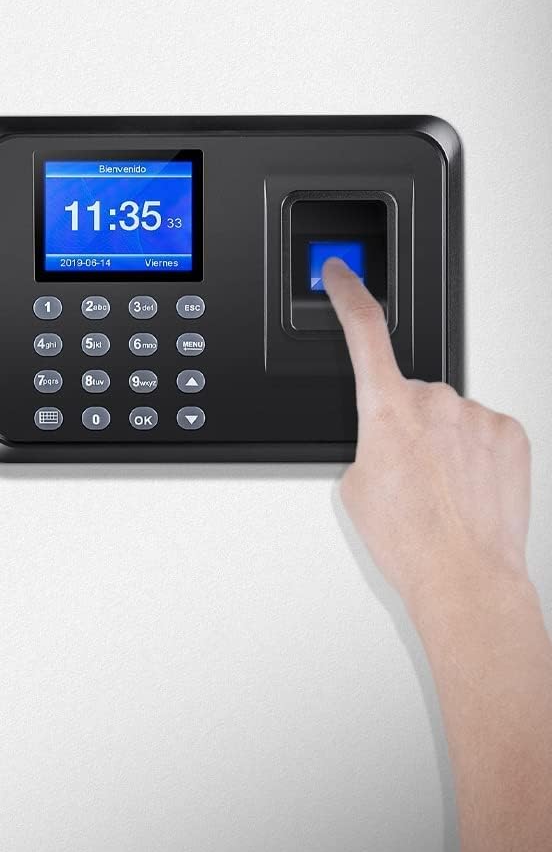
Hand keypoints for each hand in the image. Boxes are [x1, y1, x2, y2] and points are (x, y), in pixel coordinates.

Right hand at [321, 257, 532, 614]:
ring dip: (443, 442)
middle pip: (410, 393)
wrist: (465, 577)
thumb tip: (387, 441)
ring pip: (449, 415)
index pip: (364, 331)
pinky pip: (482, 429)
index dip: (349, 296)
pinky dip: (474, 452)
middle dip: (406, 424)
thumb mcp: (355, 486)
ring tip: (442, 491)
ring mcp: (476, 416)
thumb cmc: (410, 540)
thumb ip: (367, 442)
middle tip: (409, 474)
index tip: (342, 274)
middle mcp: (433, 401)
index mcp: (385, 408)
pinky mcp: (510, 434)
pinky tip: (468, 487)